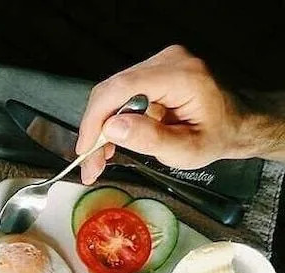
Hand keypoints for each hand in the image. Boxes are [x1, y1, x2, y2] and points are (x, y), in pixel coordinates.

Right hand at [76, 45, 250, 183]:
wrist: (234, 123)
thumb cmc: (216, 136)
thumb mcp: (187, 150)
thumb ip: (150, 139)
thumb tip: (112, 128)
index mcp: (182, 77)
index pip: (123, 88)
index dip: (96, 118)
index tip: (86, 149)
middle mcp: (168, 62)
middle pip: (111, 90)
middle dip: (95, 128)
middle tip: (90, 163)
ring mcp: (159, 63)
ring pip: (110, 93)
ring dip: (100, 127)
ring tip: (99, 157)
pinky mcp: (151, 71)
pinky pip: (118, 94)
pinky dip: (110, 120)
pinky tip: (111, 141)